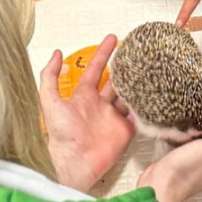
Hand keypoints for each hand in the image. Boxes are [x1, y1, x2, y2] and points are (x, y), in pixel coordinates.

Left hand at [39, 33, 135, 191]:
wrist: (74, 162)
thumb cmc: (60, 135)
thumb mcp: (50, 101)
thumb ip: (50, 77)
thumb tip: (55, 54)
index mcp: (83, 96)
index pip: (96, 69)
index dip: (103, 53)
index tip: (112, 39)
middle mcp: (99, 105)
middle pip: (115, 80)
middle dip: (124, 66)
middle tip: (135, 52)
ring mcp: (113, 117)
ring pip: (128, 95)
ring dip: (136, 83)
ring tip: (146, 68)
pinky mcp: (125, 131)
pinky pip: (137, 114)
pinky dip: (144, 104)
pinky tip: (151, 93)